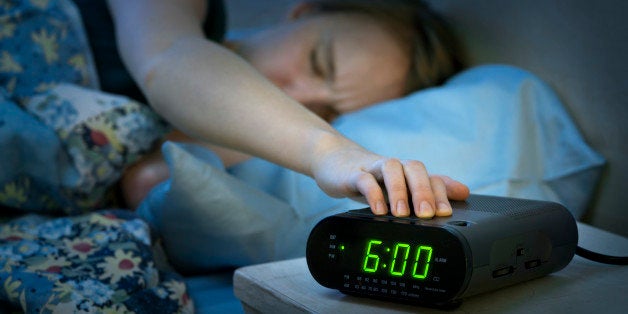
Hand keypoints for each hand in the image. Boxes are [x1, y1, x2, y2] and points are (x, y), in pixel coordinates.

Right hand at [311, 144, 468, 217]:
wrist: (334, 162)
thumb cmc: (370, 177)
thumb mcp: (401, 185)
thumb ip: (430, 188)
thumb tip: (464, 191)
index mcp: (407, 172)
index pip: (430, 176)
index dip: (441, 193)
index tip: (446, 213)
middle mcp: (394, 167)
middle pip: (414, 168)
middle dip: (423, 191)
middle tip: (427, 214)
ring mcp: (372, 168)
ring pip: (391, 169)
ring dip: (399, 191)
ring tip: (400, 214)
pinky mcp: (352, 174)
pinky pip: (363, 179)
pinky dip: (371, 194)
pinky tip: (377, 210)